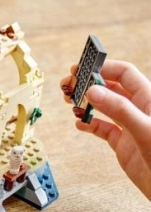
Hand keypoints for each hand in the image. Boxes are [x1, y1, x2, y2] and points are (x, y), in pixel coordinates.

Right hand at [62, 60, 150, 200]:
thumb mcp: (144, 130)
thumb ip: (119, 110)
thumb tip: (93, 91)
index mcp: (149, 100)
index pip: (125, 74)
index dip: (104, 68)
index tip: (82, 69)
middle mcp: (138, 110)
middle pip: (110, 88)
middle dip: (89, 84)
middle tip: (69, 84)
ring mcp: (130, 126)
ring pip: (104, 107)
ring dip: (86, 103)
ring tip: (70, 102)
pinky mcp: (123, 143)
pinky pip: (102, 128)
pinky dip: (88, 125)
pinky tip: (79, 124)